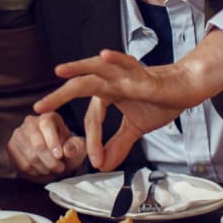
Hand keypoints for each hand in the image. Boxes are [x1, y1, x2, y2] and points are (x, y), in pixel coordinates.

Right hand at [7, 113, 86, 179]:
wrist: (53, 159)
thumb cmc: (66, 150)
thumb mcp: (77, 148)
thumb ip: (76, 147)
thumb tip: (68, 149)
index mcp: (48, 116)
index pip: (46, 124)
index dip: (53, 141)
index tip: (60, 156)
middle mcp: (31, 121)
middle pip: (37, 142)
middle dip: (50, 160)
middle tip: (59, 168)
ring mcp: (19, 133)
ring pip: (30, 155)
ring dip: (43, 167)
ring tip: (51, 168)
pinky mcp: (11, 146)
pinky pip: (21, 163)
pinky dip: (33, 171)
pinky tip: (41, 169)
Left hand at [34, 50, 181, 170]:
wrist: (185, 90)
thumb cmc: (160, 103)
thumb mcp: (135, 129)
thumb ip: (118, 145)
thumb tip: (103, 166)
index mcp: (107, 93)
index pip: (92, 118)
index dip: (92, 140)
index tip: (95, 161)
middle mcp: (111, 81)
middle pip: (80, 87)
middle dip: (59, 97)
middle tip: (38, 108)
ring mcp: (124, 75)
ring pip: (97, 70)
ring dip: (78, 68)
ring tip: (60, 71)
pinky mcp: (141, 73)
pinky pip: (126, 63)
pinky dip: (115, 60)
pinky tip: (102, 55)